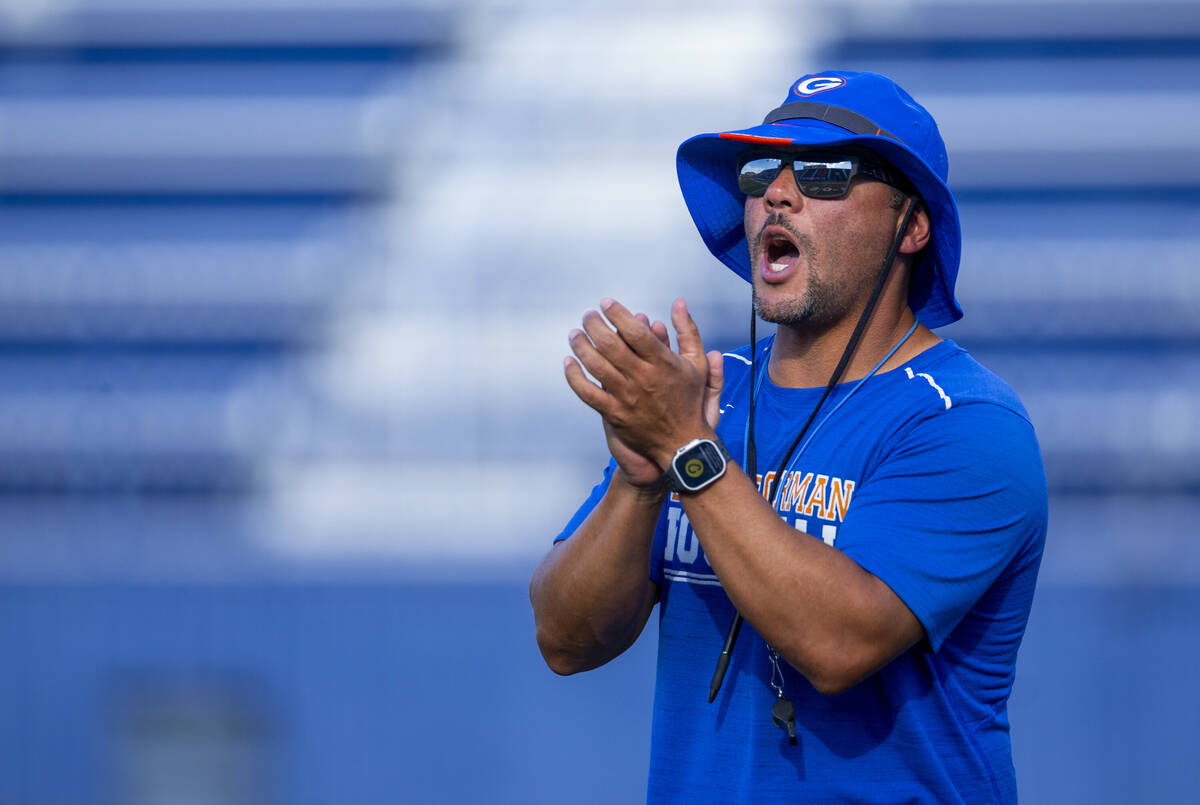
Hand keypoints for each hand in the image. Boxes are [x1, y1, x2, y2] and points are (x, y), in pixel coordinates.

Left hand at [564, 298, 721, 469]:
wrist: (682, 442)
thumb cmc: (688, 401)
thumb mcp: (696, 363)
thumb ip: (687, 331)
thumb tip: (679, 303)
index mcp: (663, 363)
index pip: (635, 331)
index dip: (617, 313)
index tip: (607, 304)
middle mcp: (643, 378)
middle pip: (610, 344)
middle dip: (594, 325)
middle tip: (588, 316)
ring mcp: (626, 396)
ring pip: (596, 365)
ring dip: (581, 346)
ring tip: (575, 334)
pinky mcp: (614, 413)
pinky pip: (588, 393)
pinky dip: (574, 376)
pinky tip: (569, 362)